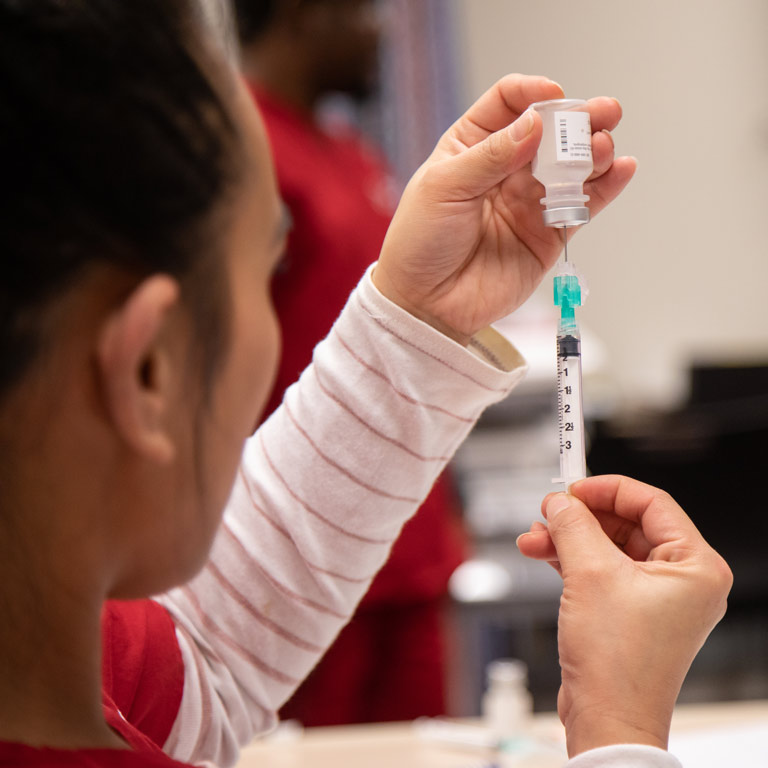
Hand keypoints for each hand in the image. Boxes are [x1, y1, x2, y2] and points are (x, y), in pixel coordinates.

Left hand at [373, 74, 635, 343]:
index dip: (532, 94)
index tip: (552, 97)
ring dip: (593, 152)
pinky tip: (621, 170)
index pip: (508, 104)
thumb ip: (491, 156)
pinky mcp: (547, 234)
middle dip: (578, 119)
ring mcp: (528, 201)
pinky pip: (582, 205)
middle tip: (602, 114)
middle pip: (550, 132)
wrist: (426, 303)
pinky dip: (605, 187)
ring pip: (572, 166)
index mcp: (471, 147)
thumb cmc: (420, 242)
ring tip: (602, 149)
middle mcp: (504, 169)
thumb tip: (534, 124)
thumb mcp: (444, 188)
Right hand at [517, 475, 731, 756]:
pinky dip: (571, 560)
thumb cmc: (618, 662)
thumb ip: (573, 525)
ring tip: (534, 537)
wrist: (606, 718)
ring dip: (568, 539)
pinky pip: (602, 570)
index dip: (607, 489)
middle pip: (627, 524)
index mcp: (695, 566)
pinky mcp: (631, 612)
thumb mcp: (590, 573)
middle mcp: (682, 581)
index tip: (573, 486)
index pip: (652, 503)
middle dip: (580, 518)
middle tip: (549, 511)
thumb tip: (560, 501)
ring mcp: (656, 598)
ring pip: (608, 547)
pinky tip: (542, 554)